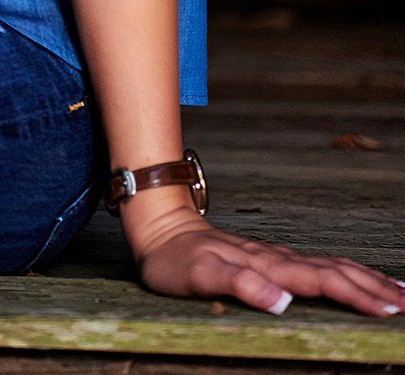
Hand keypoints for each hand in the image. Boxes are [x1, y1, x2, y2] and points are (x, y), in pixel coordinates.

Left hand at [131, 207, 404, 316]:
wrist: (159, 229)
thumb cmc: (177, 260)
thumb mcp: (200, 275)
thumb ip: (240, 285)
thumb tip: (282, 302)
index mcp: (268, 265)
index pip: (321, 282)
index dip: (356, 295)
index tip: (390, 310)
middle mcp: (278, 259)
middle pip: (336, 272)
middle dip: (374, 288)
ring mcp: (276, 257)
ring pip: (331, 267)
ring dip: (366, 279)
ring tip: (399, 291)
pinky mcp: (272, 259)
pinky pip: (318, 267)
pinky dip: (345, 273)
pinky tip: (356, 278)